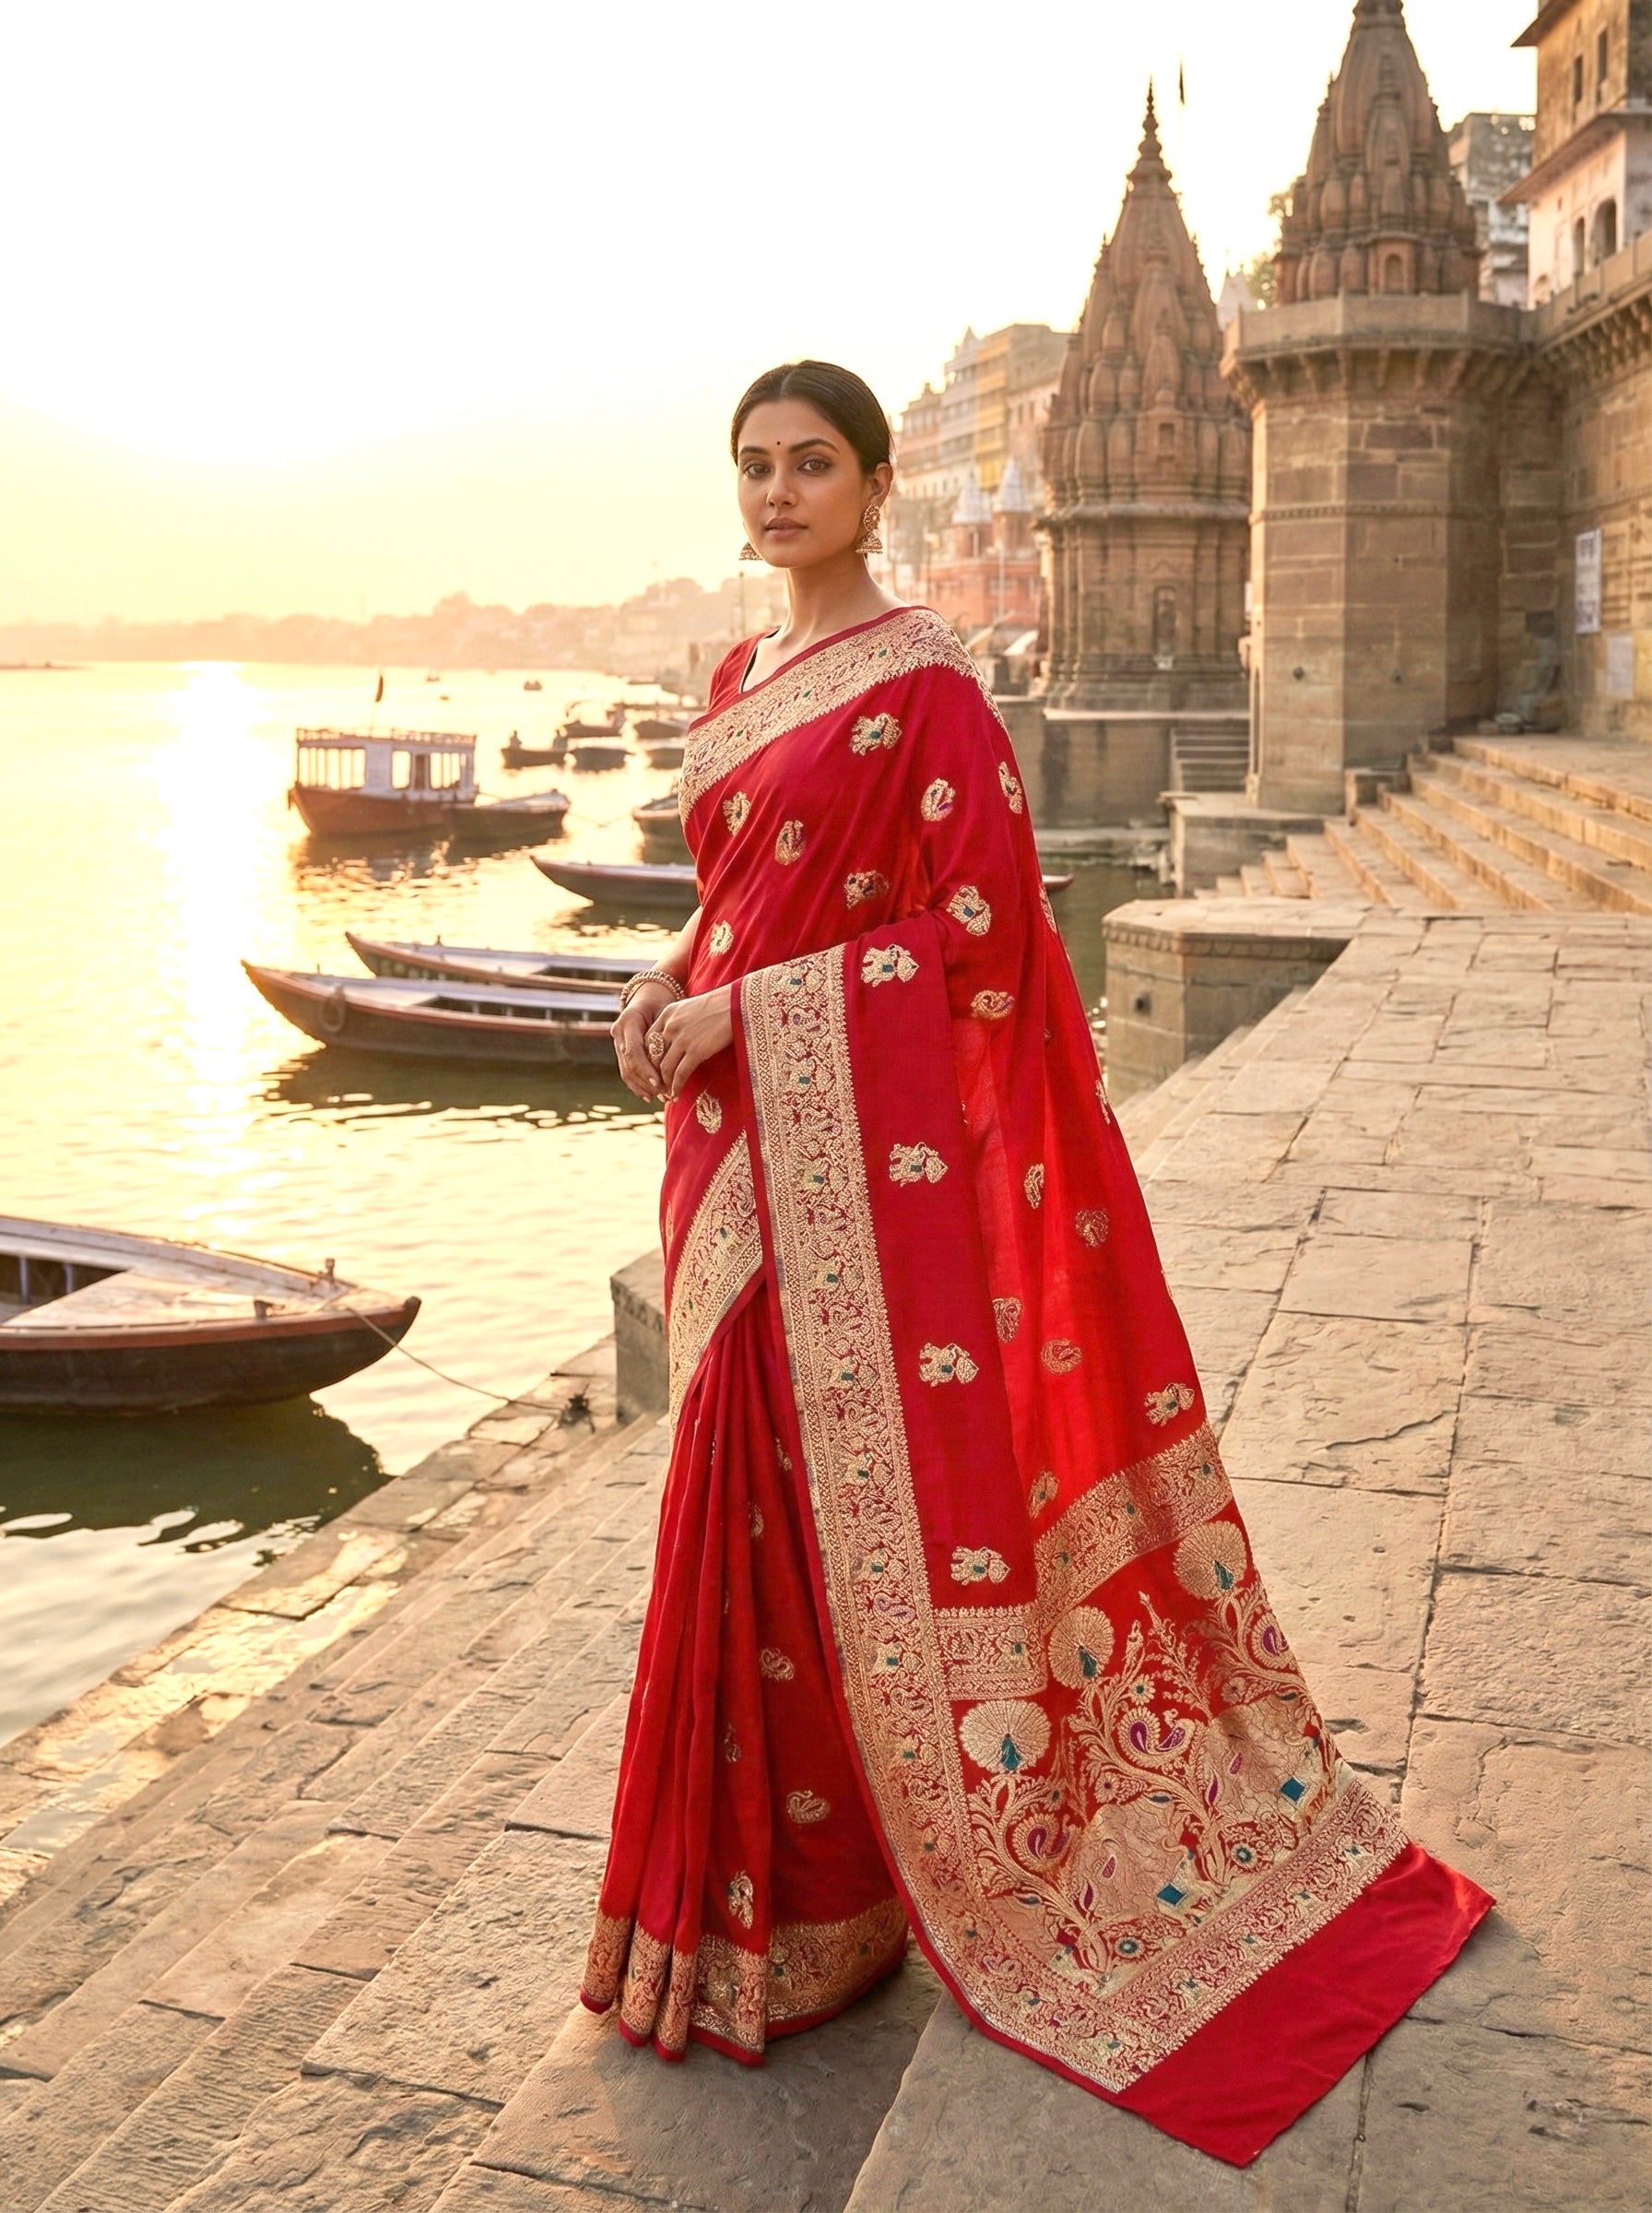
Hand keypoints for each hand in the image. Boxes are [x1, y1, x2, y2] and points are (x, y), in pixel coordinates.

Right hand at [611, 980, 680, 1100]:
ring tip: (659, 1098)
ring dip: (642, 1087)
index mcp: (628, 1021)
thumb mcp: (665, 1011)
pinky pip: (626, 1071)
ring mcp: (617, 1042)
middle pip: (629, 1064)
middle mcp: (618, 1032)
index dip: (646, 1070)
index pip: (634, 1051)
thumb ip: (664, 1033)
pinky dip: (637, 1085)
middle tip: (664, 1095)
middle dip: (646, 1082)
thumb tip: (673, 1057)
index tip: (660, 1083)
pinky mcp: (620, 1050)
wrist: (649, 995)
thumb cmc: (663, 1002)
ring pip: (626, 1071)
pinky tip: (649, 1096)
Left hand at [642, 985, 733, 1100]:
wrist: (738, 1003)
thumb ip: (679, 1022)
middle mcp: (670, 1026)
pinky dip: (676, 1086)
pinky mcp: (696, 1051)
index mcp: (667, 1014)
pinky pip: (680, 1074)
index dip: (648, 1058)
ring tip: (667, 1094)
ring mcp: (682, 1039)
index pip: (648, 1041)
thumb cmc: (720, 1005)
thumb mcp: (691, 1007)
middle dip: (654, 1074)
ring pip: (665, 1068)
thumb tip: (677, 1040)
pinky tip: (677, 1094)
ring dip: (665, 1084)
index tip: (653, 1069)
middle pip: (653, 1056)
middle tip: (658, 1087)